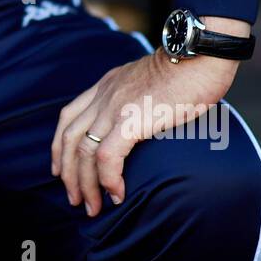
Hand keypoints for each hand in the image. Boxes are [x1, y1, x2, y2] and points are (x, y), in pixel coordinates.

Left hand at [50, 15, 249, 217]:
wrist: (200, 52)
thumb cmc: (189, 67)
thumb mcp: (150, 80)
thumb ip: (139, 98)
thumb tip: (146, 119)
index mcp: (106, 85)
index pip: (69, 117)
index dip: (59, 146)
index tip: (60, 170)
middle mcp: (104, 95)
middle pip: (69, 138)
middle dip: (68, 173)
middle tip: (75, 199)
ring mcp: (114, 107)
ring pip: (83, 152)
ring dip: (85, 184)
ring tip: (93, 207)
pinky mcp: (131, 119)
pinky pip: (107, 157)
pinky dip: (108, 179)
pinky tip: (117, 194)